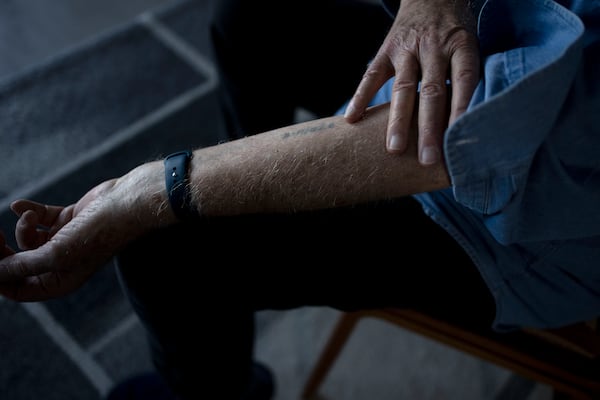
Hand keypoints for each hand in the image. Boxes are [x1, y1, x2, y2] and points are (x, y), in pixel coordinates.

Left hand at [0, 161, 171, 300]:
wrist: (126, 204)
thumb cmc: (98, 234)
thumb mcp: (56, 255)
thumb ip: (22, 266)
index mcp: (60, 282)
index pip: (18, 289)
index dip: (0, 277)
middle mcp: (61, 264)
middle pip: (18, 264)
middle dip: (3, 251)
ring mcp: (64, 241)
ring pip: (27, 240)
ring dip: (23, 227)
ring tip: (32, 218)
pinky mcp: (67, 220)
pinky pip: (38, 218)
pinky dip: (27, 212)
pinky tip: (19, 205)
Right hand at [344, 0, 479, 164]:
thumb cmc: (455, 32)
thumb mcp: (470, 46)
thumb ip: (467, 79)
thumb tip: (470, 125)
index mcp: (460, 45)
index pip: (463, 80)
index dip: (461, 110)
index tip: (458, 140)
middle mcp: (433, 47)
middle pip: (431, 92)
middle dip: (429, 128)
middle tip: (428, 158)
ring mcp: (406, 49)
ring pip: (402, 89)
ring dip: (397, 121)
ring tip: (394, 149)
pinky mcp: (385, 51)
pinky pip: (371, 76)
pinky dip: (361, 97)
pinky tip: (353, 119)